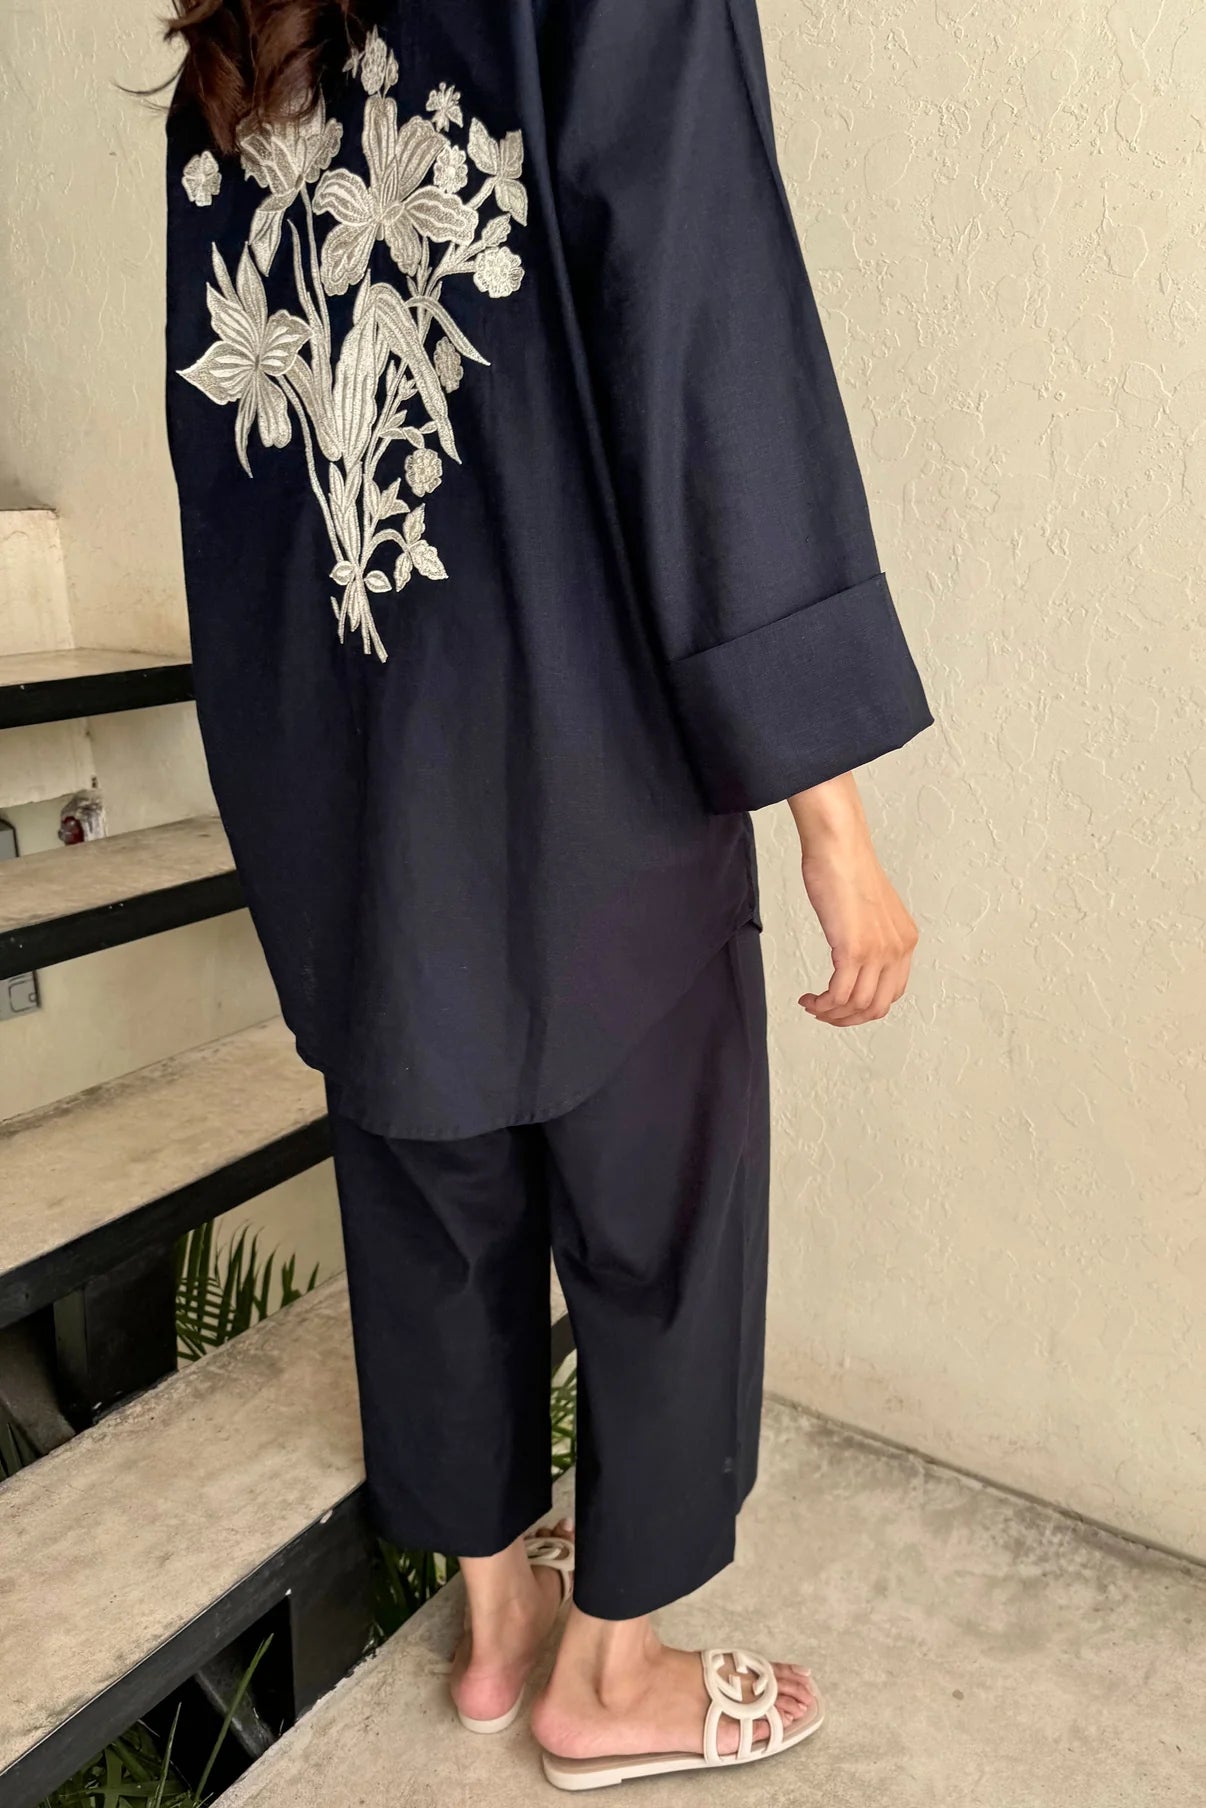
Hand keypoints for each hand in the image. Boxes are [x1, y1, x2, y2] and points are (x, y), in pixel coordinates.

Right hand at [787, 773, 917, 1026]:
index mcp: (905, 941)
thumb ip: (869, 935)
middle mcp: (897, 949)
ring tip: (812, 1005)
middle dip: (847, 1018)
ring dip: (831, 1013)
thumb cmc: (847, 867)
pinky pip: (838, 994)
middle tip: (823, 1012)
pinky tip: (809, 998)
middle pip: (876, 1007)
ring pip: (857, 1006)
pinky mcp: (853, 950)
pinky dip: (822, 1004)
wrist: (839, 846)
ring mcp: (877, 952)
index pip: (892, 993)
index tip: (841, 1004)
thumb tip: (853, 955)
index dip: (864, 1007)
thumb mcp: (869, 909)